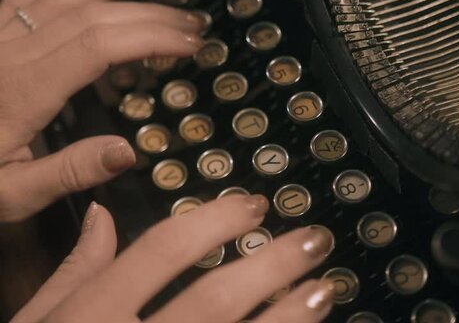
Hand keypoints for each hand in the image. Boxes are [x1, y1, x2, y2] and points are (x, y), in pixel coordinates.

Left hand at [0, 0, 204, 220]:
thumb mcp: (12, 193)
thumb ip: (67, 172)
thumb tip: (127, 151)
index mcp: (25, 90)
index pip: (99, 46)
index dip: (151, 37)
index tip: (190, 45)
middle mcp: (14, 54)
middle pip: (91, 16)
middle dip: (148, 15)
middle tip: (190, 24)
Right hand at [11, 196, 334, 322]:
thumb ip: (75, 271)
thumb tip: (102, 214)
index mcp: (90, 316)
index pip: (163, 250)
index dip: (217, 220)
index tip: (255, 206)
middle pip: (216, 297)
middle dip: (273, 264)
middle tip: (314, 240)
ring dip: (289, 315)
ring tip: (324, 289)